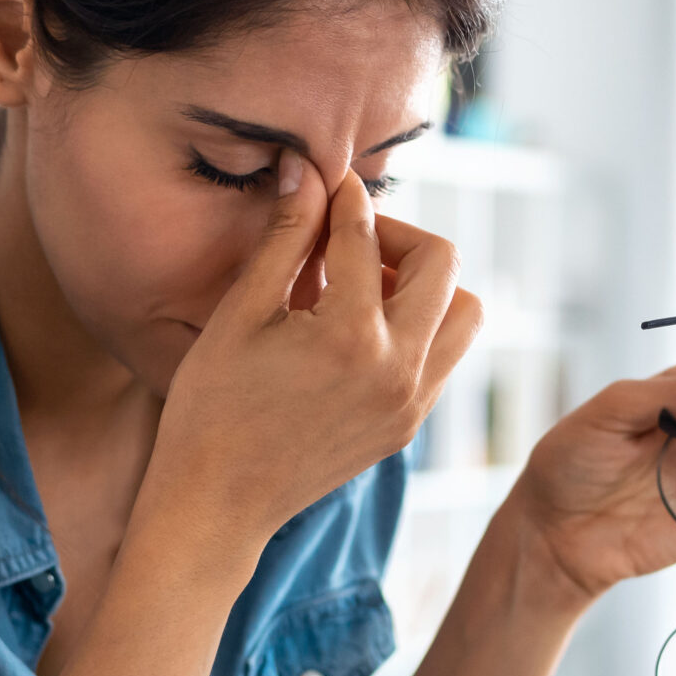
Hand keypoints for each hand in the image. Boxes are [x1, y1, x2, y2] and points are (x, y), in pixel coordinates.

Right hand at [145, 151, 482, 553]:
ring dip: (425, 285)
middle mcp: (398, 370)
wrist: (217, 505)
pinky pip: (444, 356)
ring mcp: (412, 403)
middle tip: (348, 240)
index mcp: (351, 336)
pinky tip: (361, 328)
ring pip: (463, 312)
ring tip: (364, 287)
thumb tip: (306, 170)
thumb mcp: (240, 314)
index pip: (366, 236)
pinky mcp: (409, 425)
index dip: (343, 197)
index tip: (326, 182)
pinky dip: (420, 327)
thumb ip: (285, 239)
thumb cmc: (211, 409)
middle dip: (398, 235)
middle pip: (443, 264)